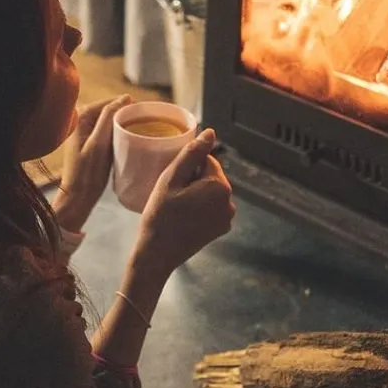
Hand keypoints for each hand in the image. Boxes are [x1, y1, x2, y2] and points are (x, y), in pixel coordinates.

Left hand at [53, 95, 132, 232]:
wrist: (79, 197)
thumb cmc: (88, 172)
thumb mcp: (99, 143)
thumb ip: (108, 117)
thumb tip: (125, 98)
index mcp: (80, 117)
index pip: (108, 102)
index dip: (127, 106)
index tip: (145, 113)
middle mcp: (80, 120)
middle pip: (109, 110)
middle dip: (125, 115)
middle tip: (145, 122)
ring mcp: (84, 131)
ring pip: (109, 121)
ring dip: (123, 124)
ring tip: (140, 129)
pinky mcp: (89, 142)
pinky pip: (107, 131)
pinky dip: (118, 133)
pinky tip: (128, 139)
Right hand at [130, 129, 235, 277]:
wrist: (157, 254)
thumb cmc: (160, 215)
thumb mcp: (171, 179)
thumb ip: (192, 153)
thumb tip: (210, 133)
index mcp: (219, 186)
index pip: (206, 160)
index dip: (187, 167)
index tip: (173, 181)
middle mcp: (229, 202)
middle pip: (211, 176)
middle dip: (194, 180)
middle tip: (172, 194)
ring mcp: (227, 218)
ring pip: (211, 192)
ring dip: (196, 193)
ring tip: (176, 206)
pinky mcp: (221, 229)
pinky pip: (211, 208)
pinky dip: (200, 208)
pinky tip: (183, 217)